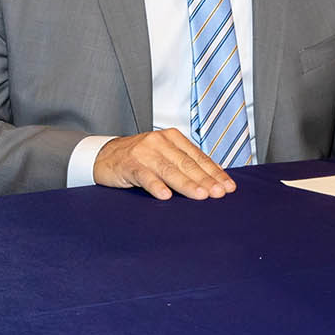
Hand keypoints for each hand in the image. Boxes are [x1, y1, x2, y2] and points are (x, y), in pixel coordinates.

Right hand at [93, 129, 234, 199]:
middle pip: (187, 164)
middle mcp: (160, 142)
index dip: (215, 172)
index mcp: (173, 138)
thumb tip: (215, 178)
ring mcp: (144, 152)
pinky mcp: (129, 165)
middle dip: (206, 180)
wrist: (105, 156)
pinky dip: (156, 186)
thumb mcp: (164, 155)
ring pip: (169, 170)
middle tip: (219, 193)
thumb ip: (185, 163)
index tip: (228, 187)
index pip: (198, 157)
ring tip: (201, 195)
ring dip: (187, 184)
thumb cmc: (140, 158)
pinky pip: (145, 176)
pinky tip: (165, 195)